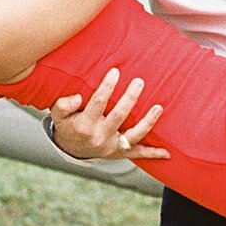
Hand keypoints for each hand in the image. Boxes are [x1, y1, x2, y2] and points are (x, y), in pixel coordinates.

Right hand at [48, 68, 168, 163]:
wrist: (72, 149)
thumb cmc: (68, 124)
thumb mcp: (58, 115)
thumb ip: (63, 104)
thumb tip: (77, 97)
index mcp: (84, 125)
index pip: (98, 102)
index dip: (107, 86)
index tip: (115, 71)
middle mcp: (100, 137)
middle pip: (119, 116)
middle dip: (130, 98)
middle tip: (139, 81)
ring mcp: (112, 147)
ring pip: (133, 135)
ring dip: (148, 122)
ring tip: (158, 107)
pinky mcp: (120, 153)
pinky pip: (139, 154)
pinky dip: (153, 154)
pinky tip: (167, 153)